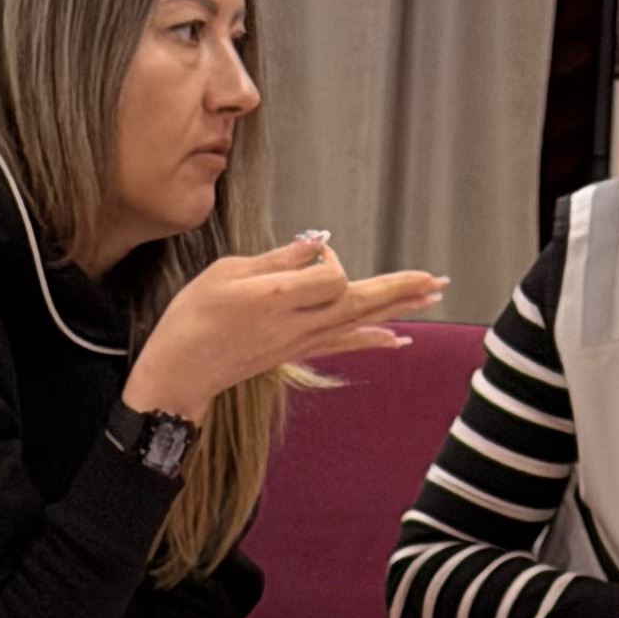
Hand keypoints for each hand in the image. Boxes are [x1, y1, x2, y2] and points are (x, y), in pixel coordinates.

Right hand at [123, 238, 448, 425]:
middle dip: (401, 289)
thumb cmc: (193, 317)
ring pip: (360, 322)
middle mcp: (298, 325)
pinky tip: (397, 339)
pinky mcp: (297, 353)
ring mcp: (300, 343)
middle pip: (362, 302)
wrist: (180, 372)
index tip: (305, 252)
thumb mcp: (228, 273)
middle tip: (438, 278)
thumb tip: (316, 244)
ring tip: (432, 295)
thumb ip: (277, 260)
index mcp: (280, 299)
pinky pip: (344, 344)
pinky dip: (373, 338)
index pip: (332, 275)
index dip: (326, 257)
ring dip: (398, 308)